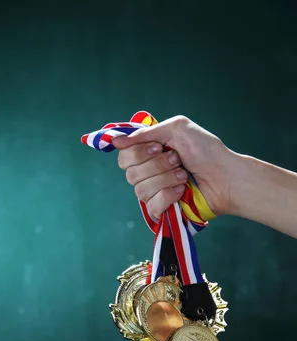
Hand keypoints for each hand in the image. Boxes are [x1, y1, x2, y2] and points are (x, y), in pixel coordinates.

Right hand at [112, 115, 235, 218]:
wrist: (225, 176)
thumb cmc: (206, 151)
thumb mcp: (177, 129)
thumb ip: (146, 132)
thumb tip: (115, 141)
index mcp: (149, 154)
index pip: (124, 157)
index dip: (139, 153)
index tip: (160, 147)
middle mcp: (148, 174)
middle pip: (130, 174)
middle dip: (156, 165)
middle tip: (177, 160)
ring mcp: (154, 194)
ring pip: (140, 191)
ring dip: (166, 179)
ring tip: (183, 175)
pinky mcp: (162, 211)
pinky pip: (152, 207)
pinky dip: (168, 196)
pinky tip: (182, 192)